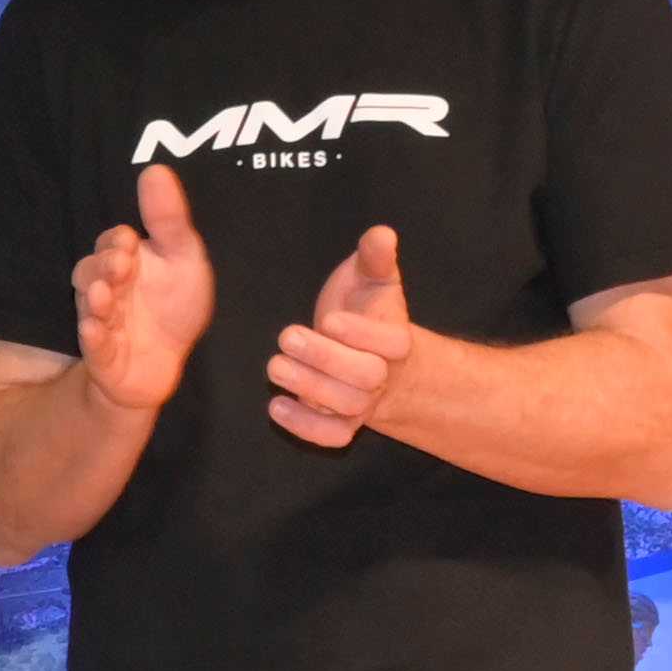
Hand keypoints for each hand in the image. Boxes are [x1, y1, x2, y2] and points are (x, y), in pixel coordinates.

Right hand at [73, 161, 216, 412]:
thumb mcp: (183, 257)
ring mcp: (101, 322)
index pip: (111, 242)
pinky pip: (92, 347)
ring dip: (95, 300)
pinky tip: (95, 330)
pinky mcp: (102, 356)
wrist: (165, 362)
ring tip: (103, 295)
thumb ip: (169, 218)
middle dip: (104, 267)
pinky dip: (92, 338)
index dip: (117, 241)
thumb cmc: (173, 304)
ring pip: (89, 307)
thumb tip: (156, 169)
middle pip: (91, 271)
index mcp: (124, 261)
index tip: (130, 240)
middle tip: (121, 265)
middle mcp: (106, 288)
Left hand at [265, 225, 418, 449]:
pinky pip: (333, 437)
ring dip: (309, 388)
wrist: (367, 353)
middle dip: (325, 360)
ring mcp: (363, 403)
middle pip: (366, 378)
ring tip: (275, 365)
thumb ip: (375, 258)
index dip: (363, 335)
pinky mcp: (342, 423)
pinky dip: (306, 428)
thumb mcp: (371, 278)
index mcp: (396, 339)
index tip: (331, 319)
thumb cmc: (367, 308)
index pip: (392, 343)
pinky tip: (276, 406)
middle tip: (288, 337)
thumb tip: (382, 233)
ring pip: (346, 407)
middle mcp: (383, 375)